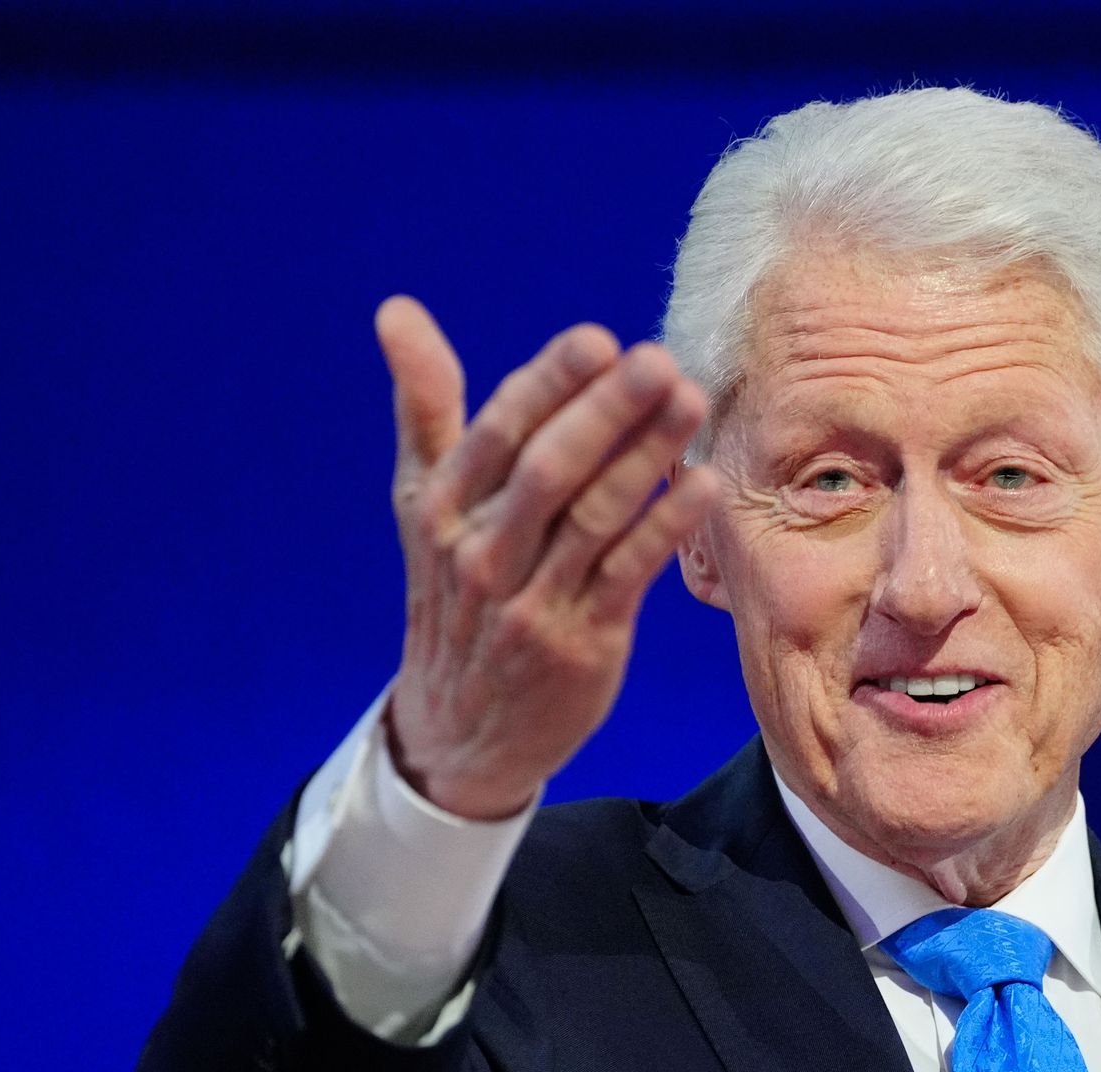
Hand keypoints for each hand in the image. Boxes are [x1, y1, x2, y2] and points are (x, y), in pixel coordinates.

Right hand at [373, 296, 713, 819]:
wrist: (458, 732)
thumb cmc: (455, 595)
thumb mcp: (425, 504)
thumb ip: (424, 406)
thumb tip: (397, 310)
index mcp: (442, 508)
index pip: (497, 432)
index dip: (547, 385)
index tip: (596, 339)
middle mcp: (481, 553)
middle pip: (547, 470)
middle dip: (604, 413)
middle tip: (657, 360)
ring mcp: (530, 602)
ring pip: (592, 518)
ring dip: (645, 458)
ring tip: (690, 403)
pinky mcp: (579, 644)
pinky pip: (626, 576)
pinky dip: (663, 529)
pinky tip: (704, 485)